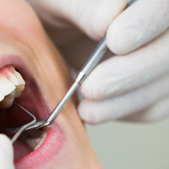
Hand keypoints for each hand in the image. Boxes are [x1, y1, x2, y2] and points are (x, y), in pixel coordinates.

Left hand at [28, 0, 168, 123]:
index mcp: (145, 1)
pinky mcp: (155, 88)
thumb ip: (84, 7)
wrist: (55, 37)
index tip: (115, 40)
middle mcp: (161, 27)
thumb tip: (108, 21)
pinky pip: (153, 107)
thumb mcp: (61, 2)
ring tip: (86, 108)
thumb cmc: (57, 13)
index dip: (146, 23)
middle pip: (168, 52)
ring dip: (123, 102)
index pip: (162, 7)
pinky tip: (95, 109)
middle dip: (129, 74)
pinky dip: (123, 112)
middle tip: (90, 87)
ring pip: (164, 85)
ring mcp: (161, 59)